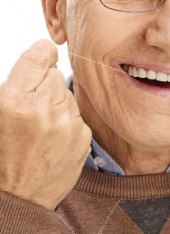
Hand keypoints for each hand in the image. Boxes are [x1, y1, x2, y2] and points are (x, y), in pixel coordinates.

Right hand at [0, 40, 91, 209]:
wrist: (20, 195)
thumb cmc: (4, 153)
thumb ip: (20, 82)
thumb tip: (43, 55)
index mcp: (15, 101)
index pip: (38, 56)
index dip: (43, 52)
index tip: (45, 54)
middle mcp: (44, 110)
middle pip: (56, 75)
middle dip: (46, 84)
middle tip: (34, 107)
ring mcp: (68, 124)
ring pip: (68, 95)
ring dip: (58, 104)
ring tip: (44, 127)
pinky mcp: (83, 136)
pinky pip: (78, 115)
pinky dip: (69, 121)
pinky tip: (56, 138)